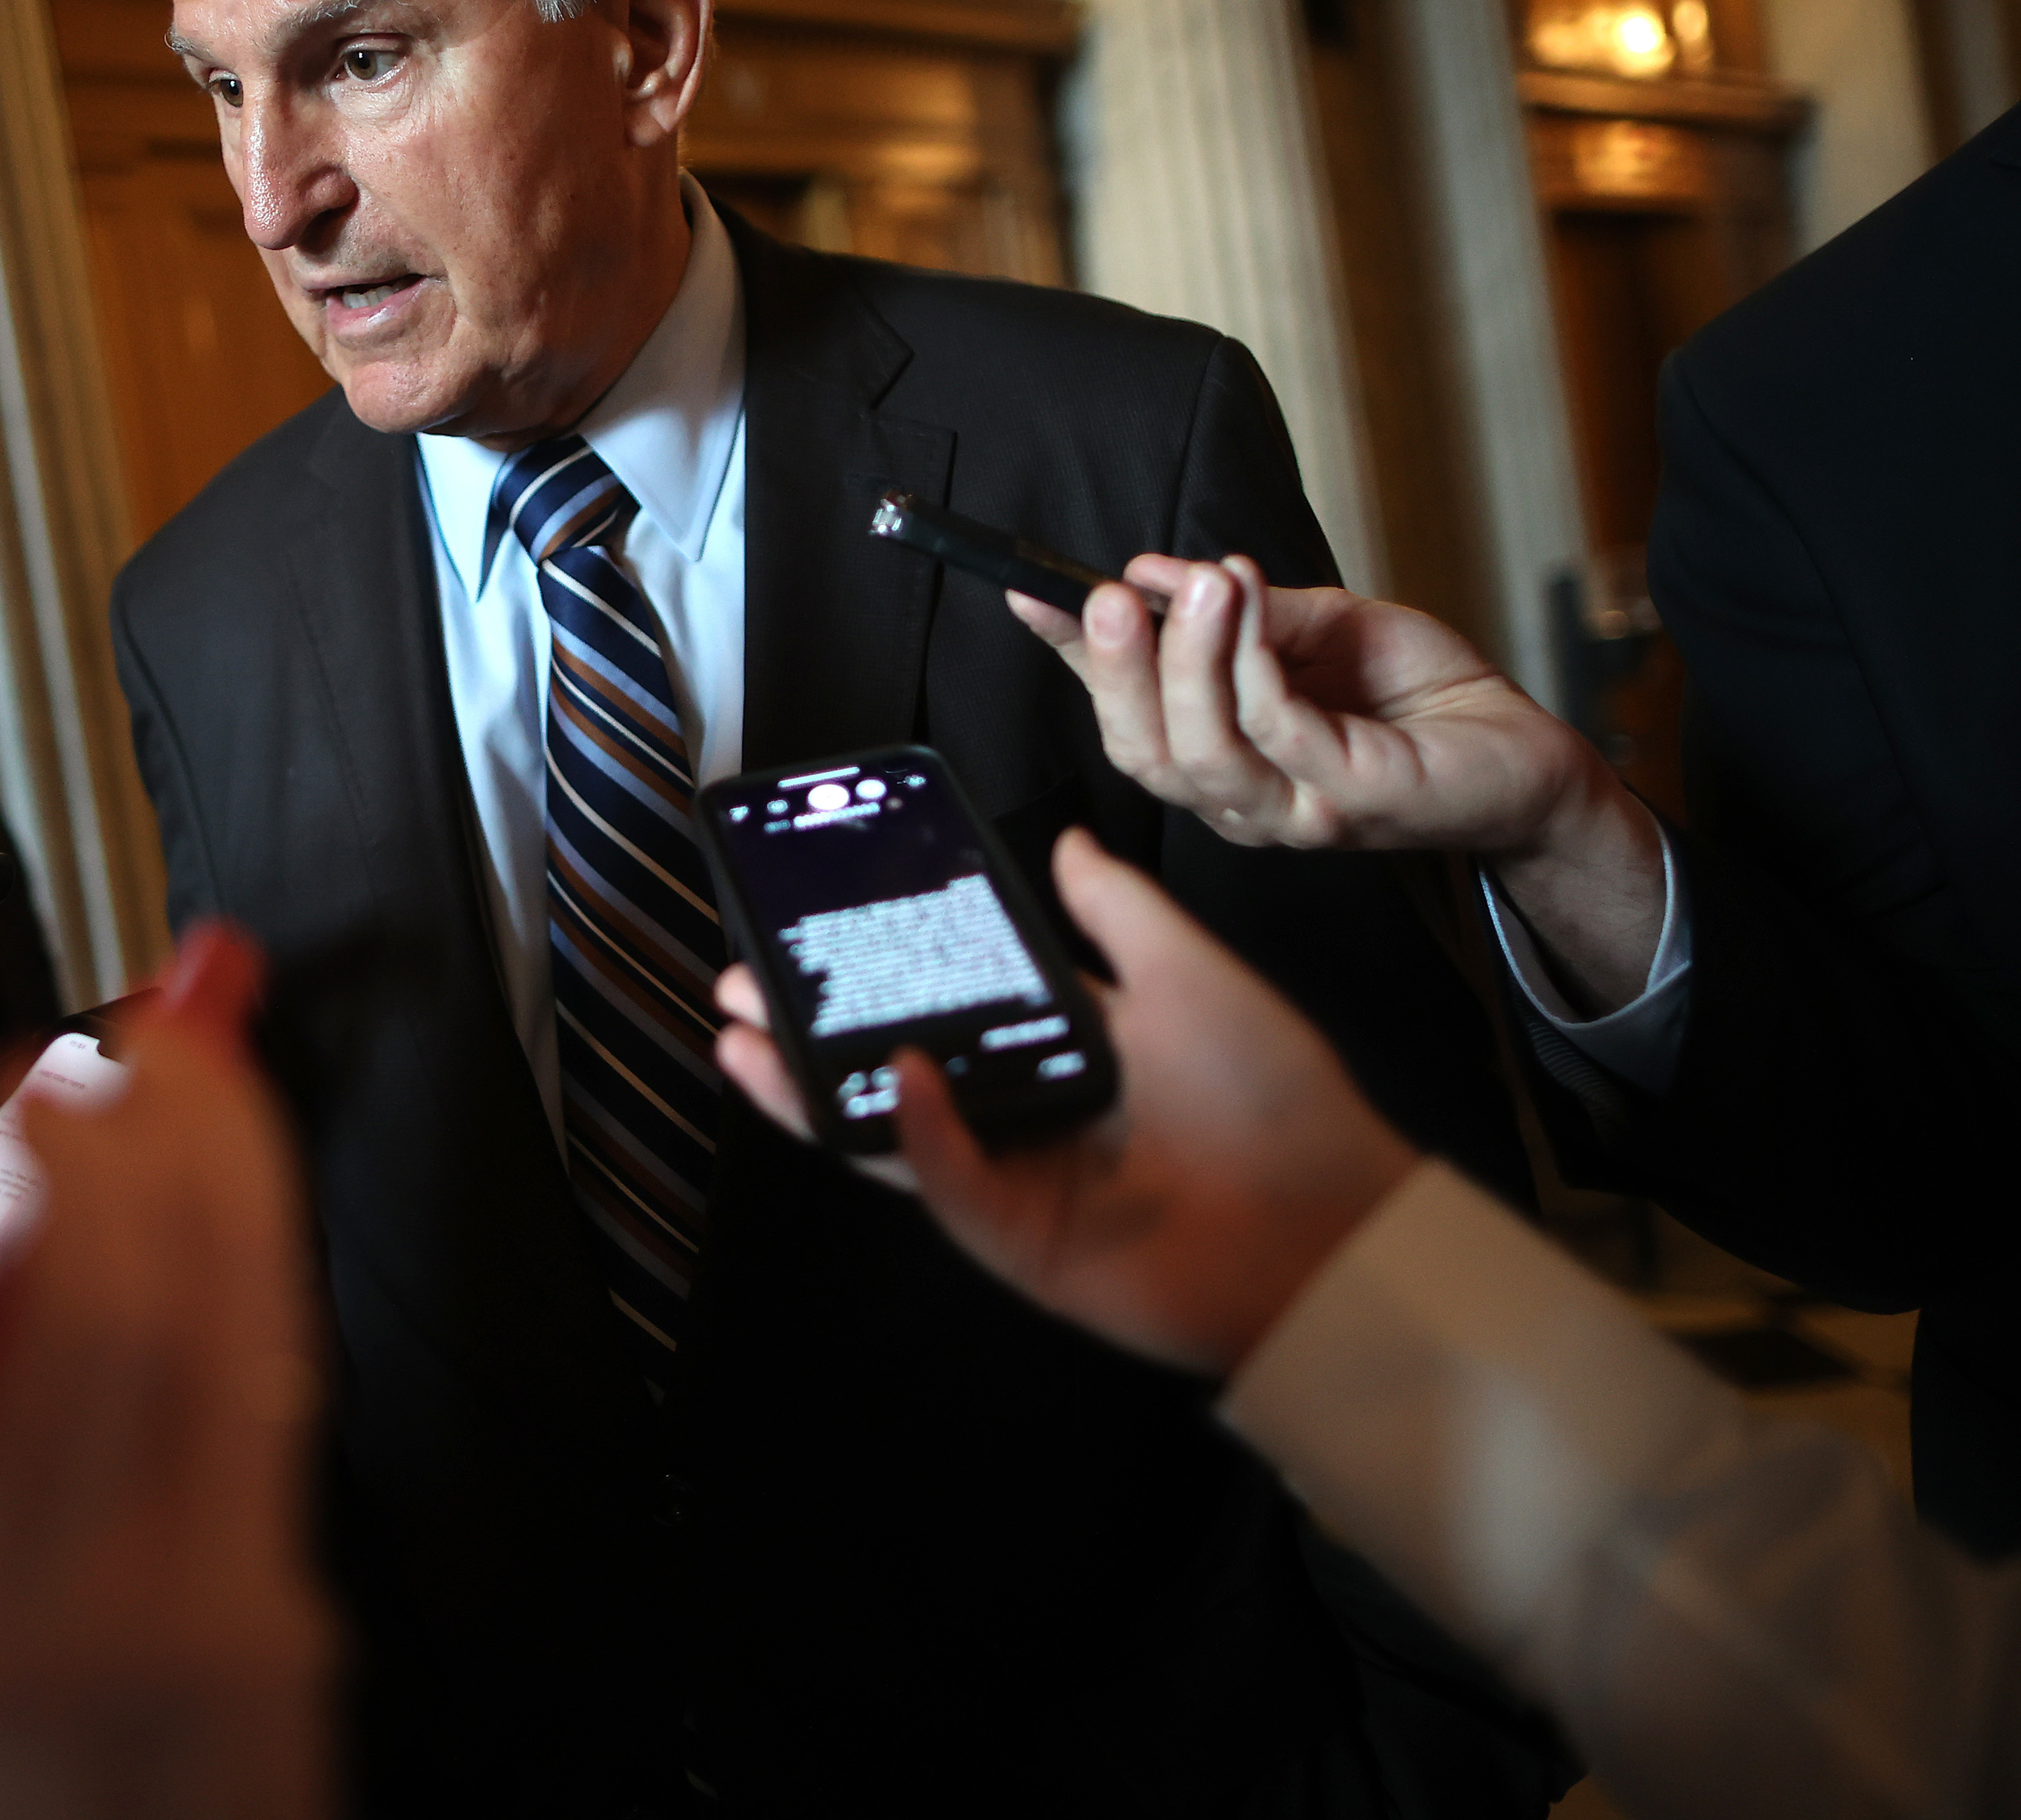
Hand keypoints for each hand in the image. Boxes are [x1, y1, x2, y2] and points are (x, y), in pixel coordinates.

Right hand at [0, 923, 334, 1819]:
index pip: (56, 1326)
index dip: (72, 1175)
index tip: (53, 1083)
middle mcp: (134, 1593)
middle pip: (182, 1302)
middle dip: (185, 1138)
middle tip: (176, 1021)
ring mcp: (236, 1612)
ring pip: (255, 1346)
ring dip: (245, 1195)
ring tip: (222, 1084)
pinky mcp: (291, 1636)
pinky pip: (279, 1430)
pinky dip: (260, 1306)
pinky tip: (242, 1242)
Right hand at [715, 828, 1417, 1375]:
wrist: (1336, 1226)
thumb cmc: (1281, 1102)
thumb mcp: (1191, 975)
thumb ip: (1119, 910)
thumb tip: (1067, 840)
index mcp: (1060, 1047)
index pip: (946, 999)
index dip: (881, 964)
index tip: (818, 920)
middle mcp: (1025, 1112)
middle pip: (893, 1064)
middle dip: (811, 1025)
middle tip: (745, 979)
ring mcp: (1015, 1179)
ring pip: (891, 1129)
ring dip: (815, 1086)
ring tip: (747, 1039)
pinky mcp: (1020, 1241)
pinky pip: (950, 1184)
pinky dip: (917, 1134)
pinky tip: (893, 1080)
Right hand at [1016, 556, 1664, 1010]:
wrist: (1524, 751)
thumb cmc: (1421, 696)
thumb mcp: (1316, 625)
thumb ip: (1240, 610)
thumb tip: (1156, 571)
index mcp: (1221, 755)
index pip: (1125, 710)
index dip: (1072, 654)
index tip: (1033, 592)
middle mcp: (1241, 798)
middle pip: (1141, 751)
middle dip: (1114, 669)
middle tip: (1109, 593)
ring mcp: (1292, 812)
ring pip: (1197, 755)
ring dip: (1185, 661)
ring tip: (1199, 584)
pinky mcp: (1349, 803)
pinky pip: (1278, 735)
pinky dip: (1252, 663)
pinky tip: (1248, 603)